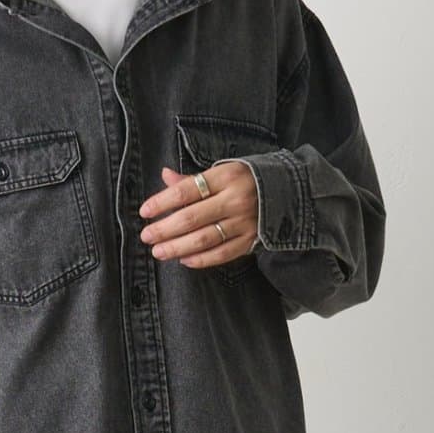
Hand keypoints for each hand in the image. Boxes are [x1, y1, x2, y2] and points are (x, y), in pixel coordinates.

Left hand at [138, 160, 258, 270]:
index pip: (186, 191)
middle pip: (192, 218)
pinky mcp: (250, 240)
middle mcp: (234, 200)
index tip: (145, 212)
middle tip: (147, 236)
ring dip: (178, 247)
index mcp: (225, 177)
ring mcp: (244, 222)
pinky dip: (201, 259)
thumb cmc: (246, 180)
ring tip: (159, 252)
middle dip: (165, 229)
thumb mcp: (222, 172)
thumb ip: (193, 180)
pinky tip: (184, 260)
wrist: (288, 192)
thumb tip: (164, 176)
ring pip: (204, 239)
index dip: (162, 202)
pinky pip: (222, 254)